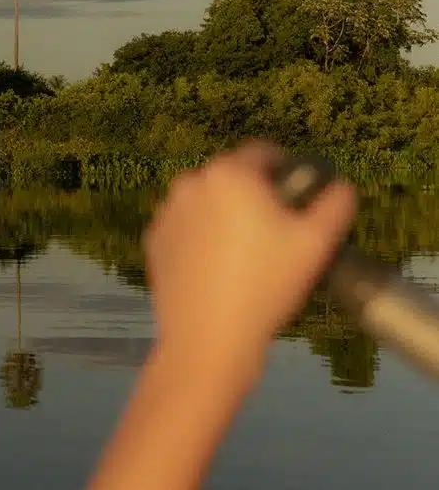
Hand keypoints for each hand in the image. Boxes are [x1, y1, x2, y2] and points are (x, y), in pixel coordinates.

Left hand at [143, 140, 356, 375]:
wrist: (207, 336)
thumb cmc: (266, 284)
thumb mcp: (317, 242)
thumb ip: (334, 203)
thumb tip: (337, 186)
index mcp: (229, 173)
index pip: (263, 152)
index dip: (286, 169)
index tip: (298, 196)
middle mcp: (190, 182)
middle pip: (232, 177)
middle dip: (253, 194)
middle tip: (275, 232)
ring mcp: (165, 212)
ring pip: (205, 201)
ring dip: (224, 214)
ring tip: (244, 254)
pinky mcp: (152, 240)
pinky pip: (185, 227)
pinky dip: (199, 237)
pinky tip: (216, 268)